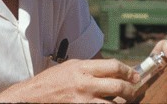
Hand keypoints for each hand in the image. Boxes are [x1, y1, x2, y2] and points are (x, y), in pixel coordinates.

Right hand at [0, 58, 139, 102]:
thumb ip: (91, 68)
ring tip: (125, 103)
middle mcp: (85, 84)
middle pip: (118, 86)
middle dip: (131, 90)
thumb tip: (112, 70)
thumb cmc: (52, 80)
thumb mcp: (71, 66)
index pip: (114, 66)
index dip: (128, 71)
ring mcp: (82, 101)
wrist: (32, 97)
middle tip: (134, 91)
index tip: (134, 75)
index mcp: (83, 68)